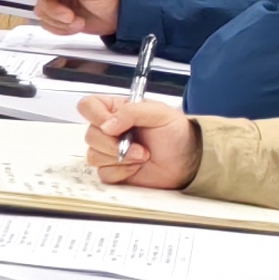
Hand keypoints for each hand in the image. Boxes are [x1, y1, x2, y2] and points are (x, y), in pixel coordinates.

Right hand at [79, 93, 198, 188]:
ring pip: (93, 155)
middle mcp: (110, 130)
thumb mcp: (160, 113)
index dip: (95, 115)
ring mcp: (109, 151)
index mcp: (117, 111)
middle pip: (90, 135)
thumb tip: (106, 125)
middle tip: (138, 146)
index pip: (89, 106)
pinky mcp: (113, 171)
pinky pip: (103, 173)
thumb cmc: (178, 134)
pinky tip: (136, 167)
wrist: (189, 162)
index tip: (112, 125)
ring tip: (142, 156)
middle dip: (113, 143)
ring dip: (120, 158)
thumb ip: (131, 112)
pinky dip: (121, 172)